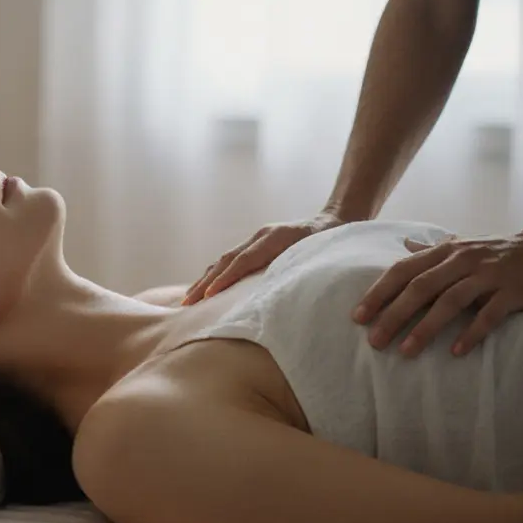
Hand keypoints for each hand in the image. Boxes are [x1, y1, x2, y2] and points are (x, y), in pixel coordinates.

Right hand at [182, 213, 345, 304]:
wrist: (334, 219)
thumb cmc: (331, 242)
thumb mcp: (318, 255)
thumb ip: (297, 269)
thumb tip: (278, 293)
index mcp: (274, 237)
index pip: (243, 260)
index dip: (225, 278)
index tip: (209, 295)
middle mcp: (260, 235)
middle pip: (226, 260)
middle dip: (205, 282)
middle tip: (188, 302)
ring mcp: (256, 238)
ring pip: (224, 259)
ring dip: (206, 279)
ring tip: (189, 298)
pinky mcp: (256, 244)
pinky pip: (231, 260)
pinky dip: (216, 274)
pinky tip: (206, 287)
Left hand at [352, 232, 522, 357]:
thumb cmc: (499, 252)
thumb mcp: (463, 246)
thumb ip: (432, 250)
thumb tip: (402, 246)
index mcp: (446, 252)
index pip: (403, 271)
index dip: (378, 293)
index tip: (357, 317)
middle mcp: (463, 260)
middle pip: (420, 288)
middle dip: (394, 315)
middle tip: (374, 341)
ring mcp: (489, 275)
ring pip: (450, 301)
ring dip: (426, 327)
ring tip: (405, 351)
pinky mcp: (514, 291)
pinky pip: (490, 314)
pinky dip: (472, 332)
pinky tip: (457, 352)